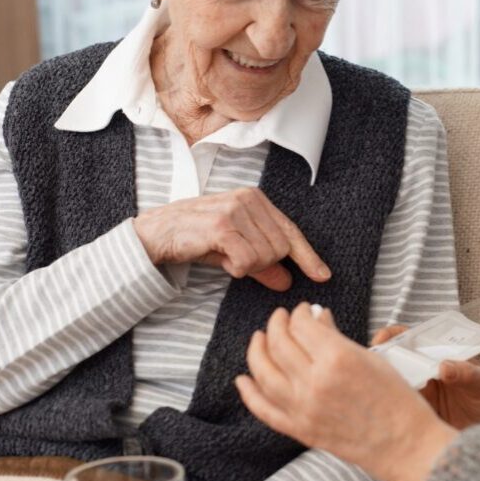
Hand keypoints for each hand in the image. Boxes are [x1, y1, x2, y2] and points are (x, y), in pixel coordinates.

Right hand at [133, 187, 329, 290]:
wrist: (156, 234)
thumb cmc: (196, 238)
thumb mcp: (234, 251)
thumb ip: (263, 265)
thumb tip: (287, 281)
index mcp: (257, 200)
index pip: (291, 232)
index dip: (308, 257)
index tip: (323, 275)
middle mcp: (249, 199)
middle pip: (280, 249)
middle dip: (262, 264)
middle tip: (236, 260)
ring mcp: (235, 210)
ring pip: (265, 256)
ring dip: (246, 267)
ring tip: (224, 256)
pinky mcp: (221, 225)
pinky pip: (246, 261)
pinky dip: (235, 269)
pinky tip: (220, 259)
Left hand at [236, 304, 457, 480]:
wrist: (406, 445)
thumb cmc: (397, 400)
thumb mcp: (371, 358)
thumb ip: (336, 337)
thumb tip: (316, 318)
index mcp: (337, 358)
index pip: (302, 325)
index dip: (299, 313)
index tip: (303, 310)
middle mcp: (314, 382)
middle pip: (279, 344)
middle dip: (276, 325)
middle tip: (280, 318)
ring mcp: (303, 409)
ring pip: (263, 374)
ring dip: (257, 352)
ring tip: (259, 339)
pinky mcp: (300, 430)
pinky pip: (264, 410)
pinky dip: (249, 394)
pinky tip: (243, 379)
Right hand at [372, 325, 479, 436]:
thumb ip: (467, 373)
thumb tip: (444, 367)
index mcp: (435, 357)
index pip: (408, 340)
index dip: (392, 337)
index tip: (382, 339)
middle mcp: (422, 375)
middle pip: (392, 364)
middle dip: (378, 364)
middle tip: (373, 370)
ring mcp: (418, 397)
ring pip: (391, 390)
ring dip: (382, 391)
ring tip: (376, 395)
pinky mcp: (418, 420)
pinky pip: (400, 414)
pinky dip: (390, 415)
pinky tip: (386, 419)